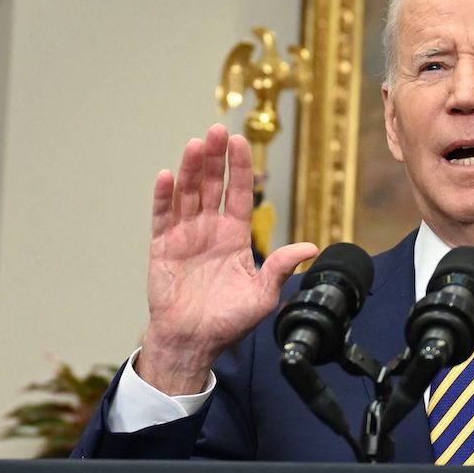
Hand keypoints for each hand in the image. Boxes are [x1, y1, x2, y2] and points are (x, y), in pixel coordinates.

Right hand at [137, 124, 317, 393]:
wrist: (194, 340)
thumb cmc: (228, 321)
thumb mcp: (263, 295)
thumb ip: (281, 268)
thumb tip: (310, 247)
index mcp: (235, 237)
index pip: (240, 194)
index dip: (240, 169)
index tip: (240, 142)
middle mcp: (211, 230)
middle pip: (212, 185)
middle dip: (215, 159)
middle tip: (217, 131)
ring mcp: (185, 235)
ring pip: (188, 194)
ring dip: (190, 169)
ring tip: (195, 145)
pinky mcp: (163, 246)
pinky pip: (163, 216)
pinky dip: (164, 196)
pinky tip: (168, 176)